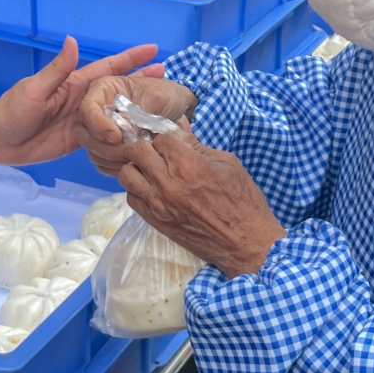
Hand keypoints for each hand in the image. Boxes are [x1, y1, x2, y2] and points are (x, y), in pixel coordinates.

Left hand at [0, 38, 164, 165]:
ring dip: (139, 113)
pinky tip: (140, 137)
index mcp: (76, 85)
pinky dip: (124, 137)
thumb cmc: (12, 110)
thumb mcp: (34, 89)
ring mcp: (84, 122)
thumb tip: (74, 40)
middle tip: (172, 81)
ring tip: (165, 112)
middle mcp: (85, 102)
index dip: (131, 59)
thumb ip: (57, 69)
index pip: (109, 69)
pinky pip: (106, 139)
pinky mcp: (81, 142)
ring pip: (118, 116)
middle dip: (144, 83)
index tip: (154, 50)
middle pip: (121, 91)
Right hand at [79, 74, 198, 176]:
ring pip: (92, 151)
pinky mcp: (107, 149)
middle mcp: (97, 110)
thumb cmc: (167, 95)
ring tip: (136, 158)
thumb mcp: (156, 98)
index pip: (87, 108)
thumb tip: (121, 134)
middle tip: (130, 152)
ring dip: (112, 159)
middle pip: (85, 134)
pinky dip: (116, 167)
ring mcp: (100, 131)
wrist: (179, 109)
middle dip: (106, 147)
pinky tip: (134, 164)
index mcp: (103, 89)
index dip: (98, 124)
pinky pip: (102, 163)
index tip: (117, 137)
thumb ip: (136, 114)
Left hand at [118, 127, 284, 278]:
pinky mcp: (156, 221)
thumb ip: (198, 146)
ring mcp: (158, 204)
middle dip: (148, 146)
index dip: (168, 137)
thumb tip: (179, 129)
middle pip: (138, 151)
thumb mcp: (227, 164)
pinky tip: (153, 189)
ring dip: (138, 167)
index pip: (161, 137)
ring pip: (127, 174)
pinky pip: (132, 198)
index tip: (174, 143)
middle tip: (160, 152)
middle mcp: (168, 183)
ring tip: (152, 170)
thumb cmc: (243, 201)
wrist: (246, 243)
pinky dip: (138, 189)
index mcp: (188, 165)